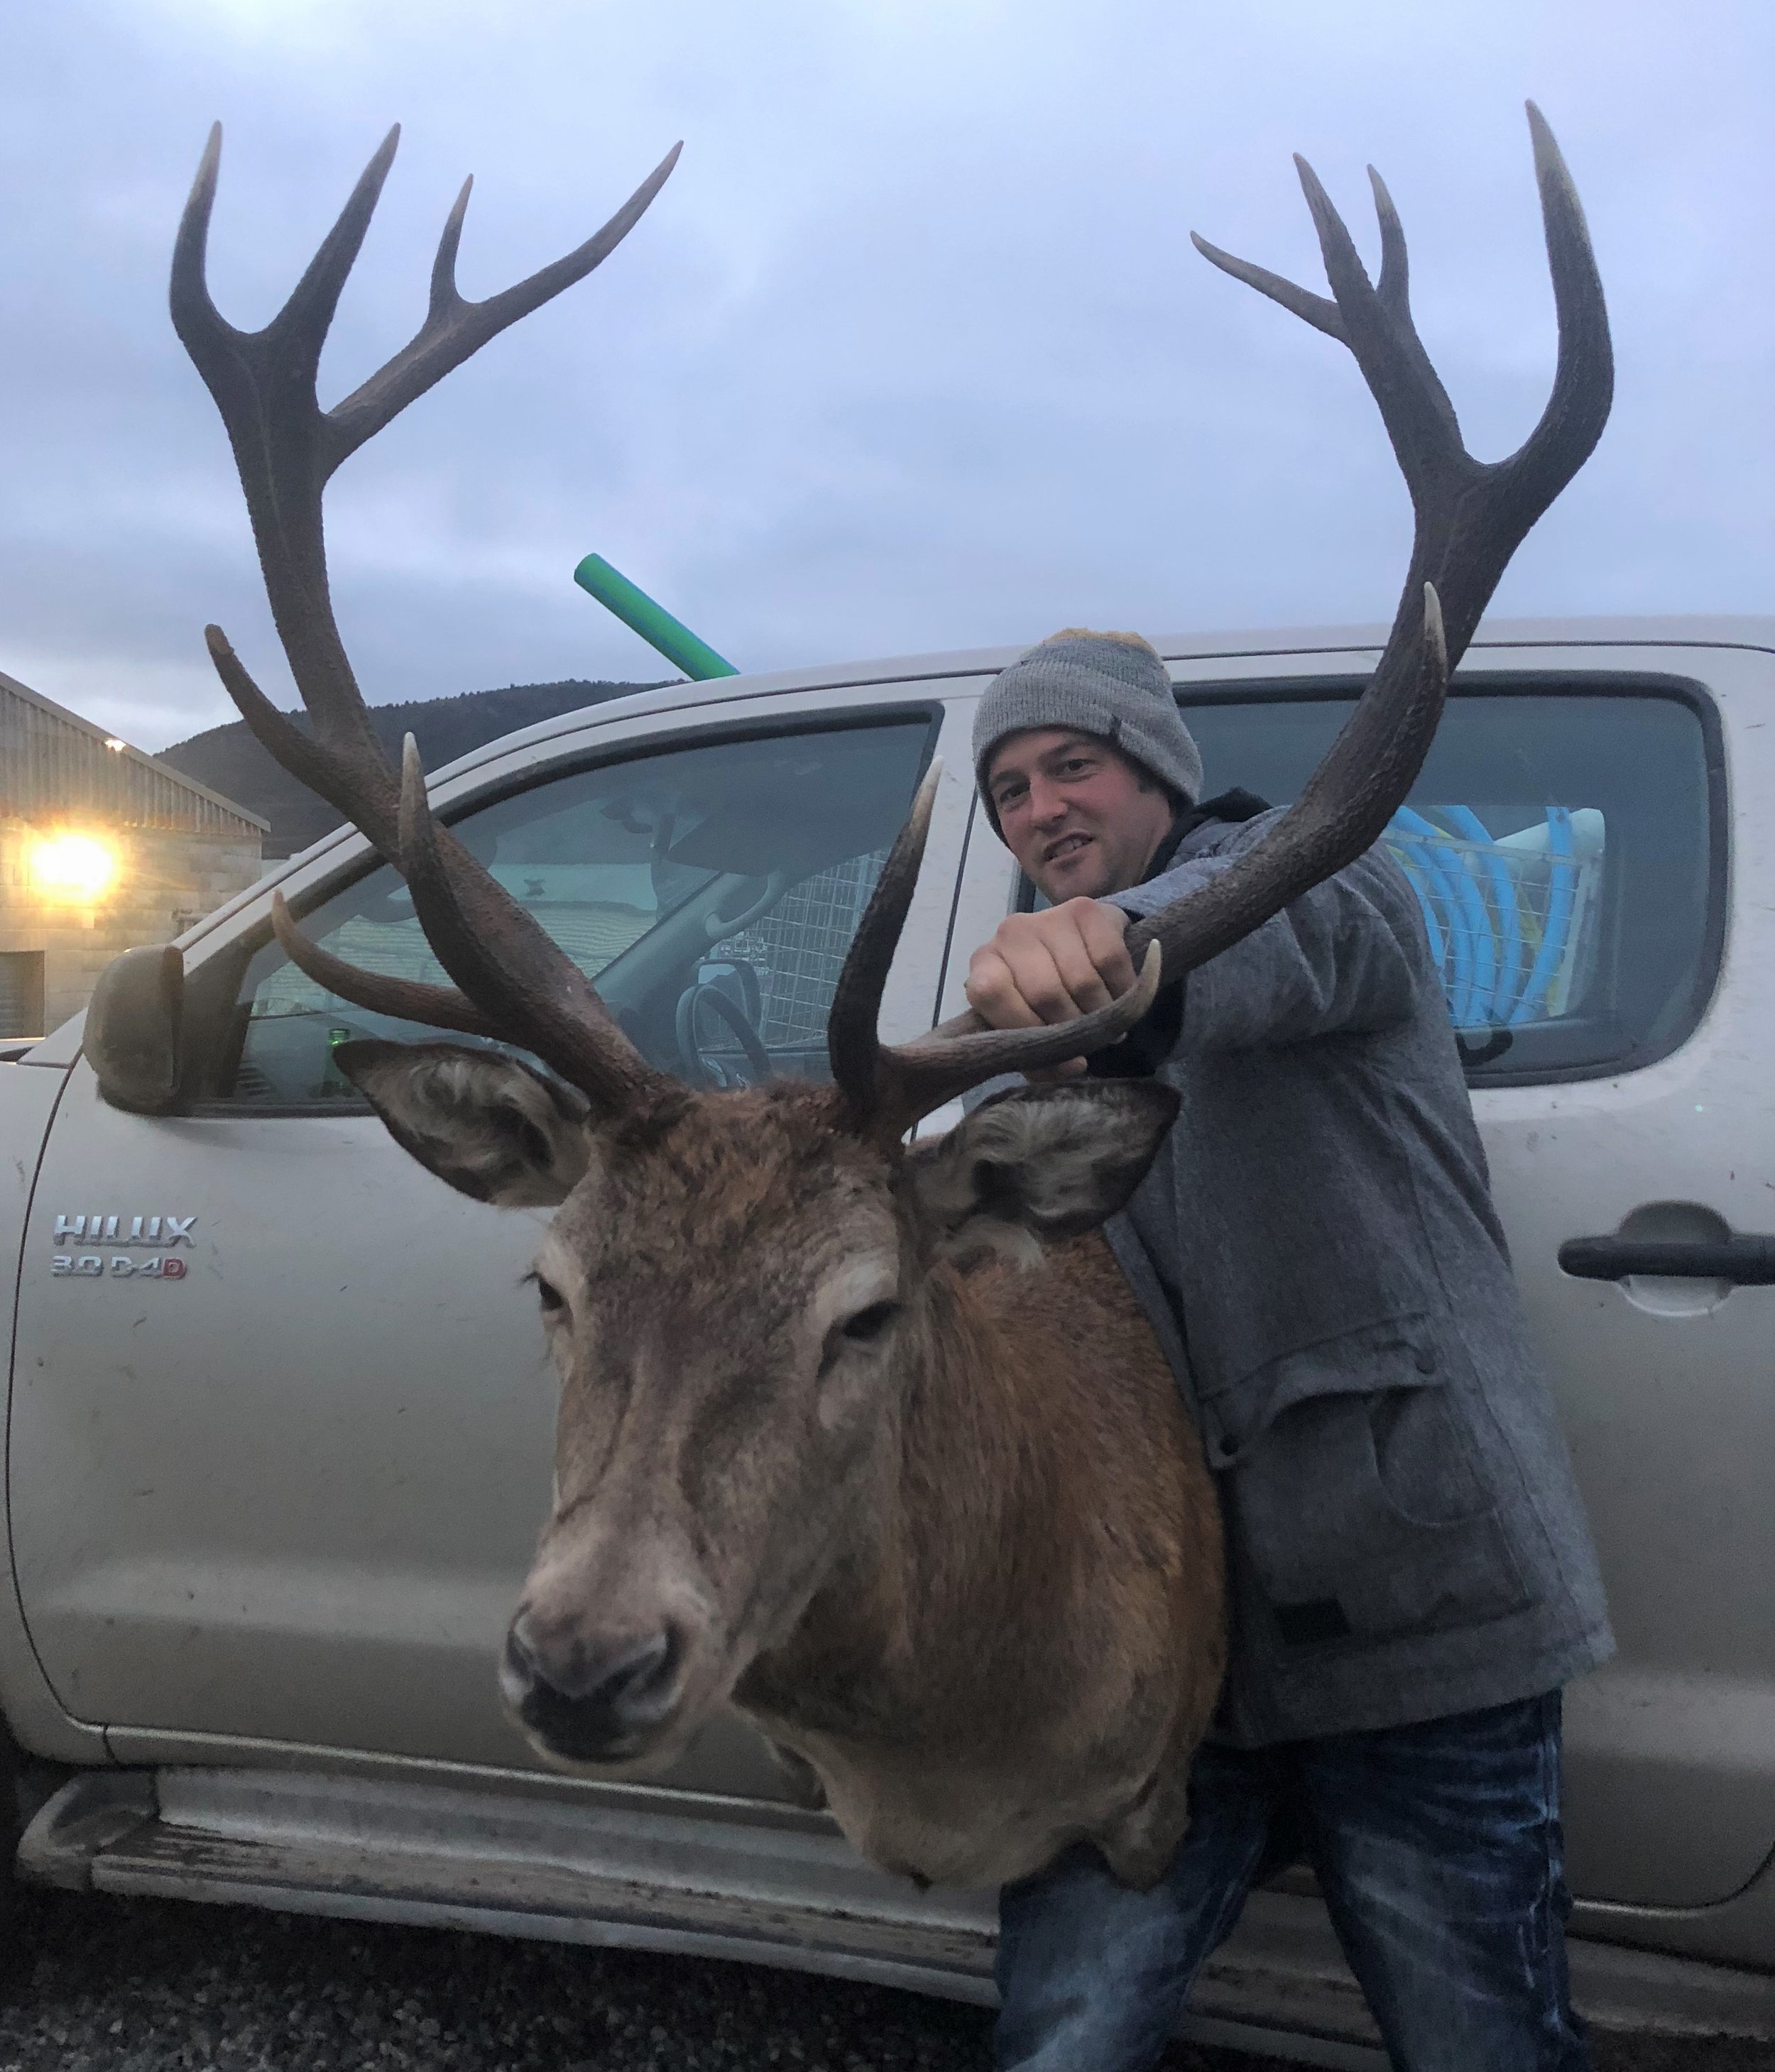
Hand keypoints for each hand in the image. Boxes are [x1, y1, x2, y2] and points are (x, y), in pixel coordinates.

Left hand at [964, 900, 1136, 1078]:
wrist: (1079, 942)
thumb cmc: (1045, 992)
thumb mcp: (1030, 1021)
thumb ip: (1037, 1050)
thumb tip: (1072, 1065)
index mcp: (985, 965)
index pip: (993, 995)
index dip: (1027, 1030)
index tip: (1059, 1056)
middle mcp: (1011, 933)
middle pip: (1045, 993)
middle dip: (1074, 1027)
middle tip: (1090, 1039)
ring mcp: (1048, 917)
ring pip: (1082, 980)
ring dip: (1102, 1012)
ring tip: (1107, 1021)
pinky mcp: (1086, 909)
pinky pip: (1110, 959)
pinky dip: (1122, 987)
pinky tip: (1120, 994)